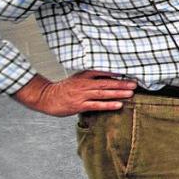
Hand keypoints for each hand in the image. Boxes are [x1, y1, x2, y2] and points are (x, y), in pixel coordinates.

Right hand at [13, 70, 136, 116]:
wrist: (44, 97)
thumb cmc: (61, 89)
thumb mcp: (75, 79)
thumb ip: (89, 79)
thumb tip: (106, 79)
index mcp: (83, 76)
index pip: (102, 72)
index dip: (116, 73)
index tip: (129, 72)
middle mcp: (84, 84)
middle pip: (106, 83)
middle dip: (122, 83)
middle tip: (135, 84)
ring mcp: (81, 95)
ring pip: (103, 93)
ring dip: (118, 93)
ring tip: (131, 93)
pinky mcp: (79, 105)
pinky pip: (96, 105)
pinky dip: (108, 105)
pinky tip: (118, 105)